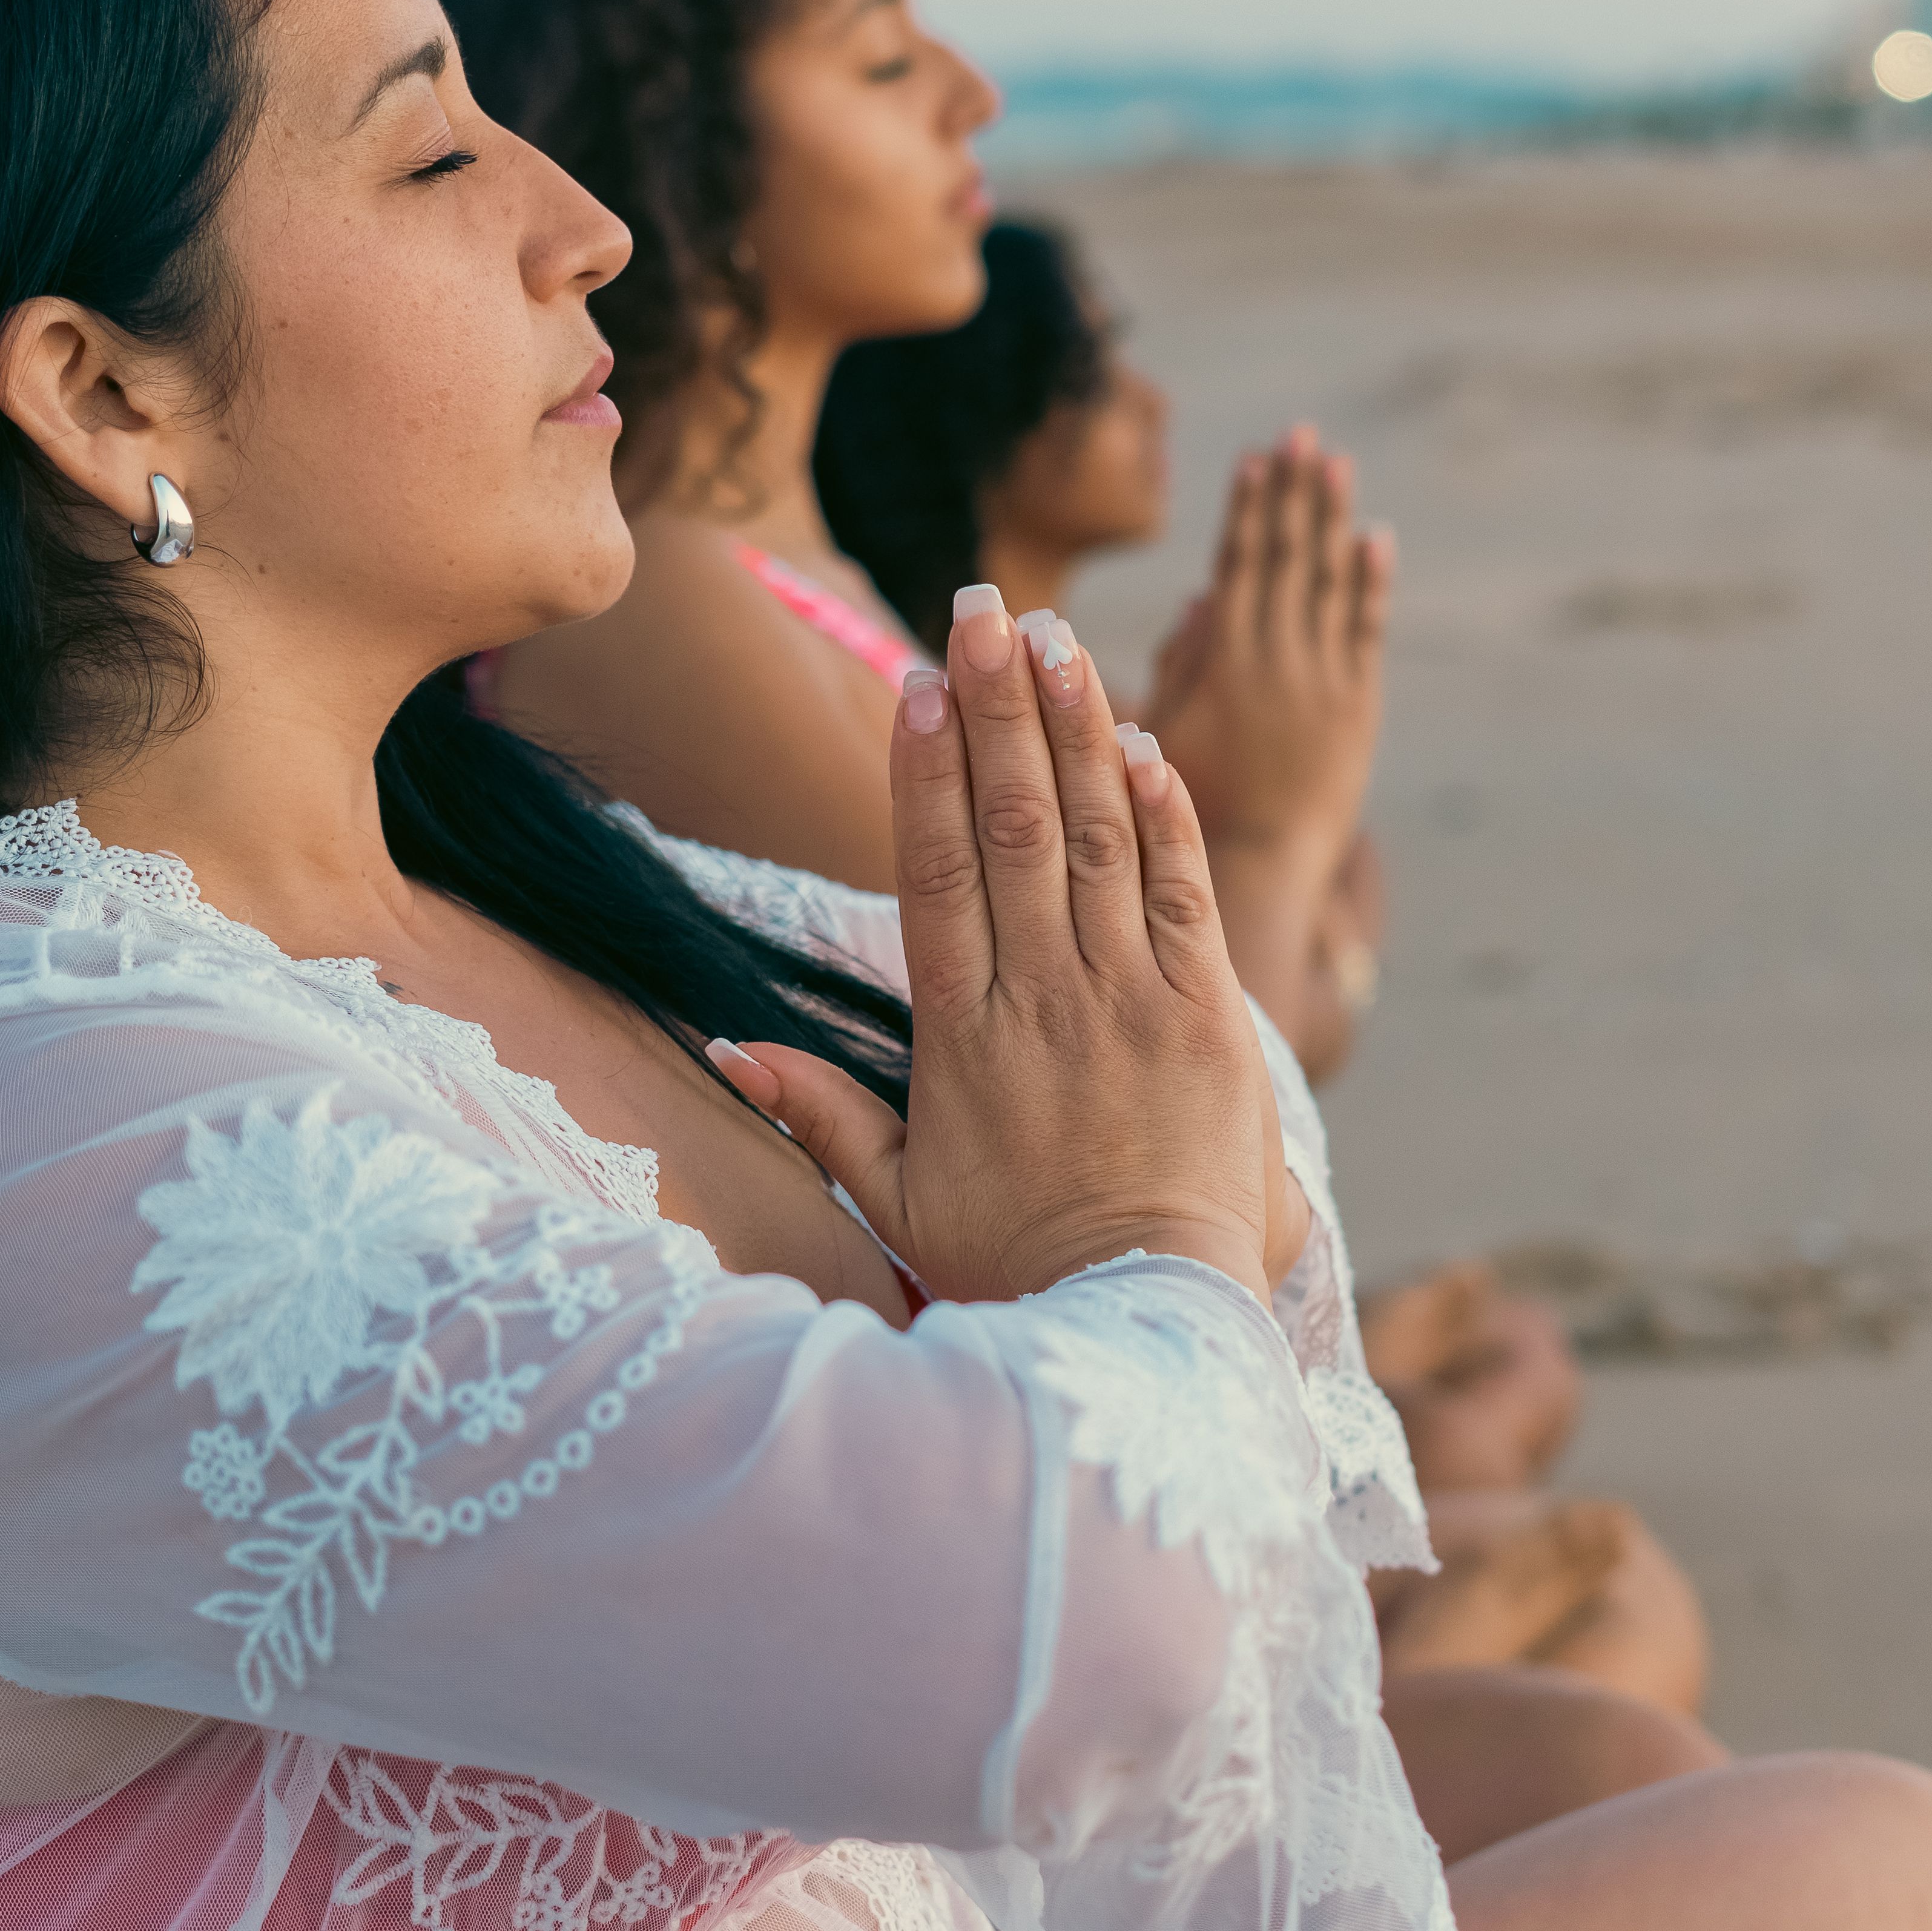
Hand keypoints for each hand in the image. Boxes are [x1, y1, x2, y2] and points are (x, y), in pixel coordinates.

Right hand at [715, 590, 1276, 1305]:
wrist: (1143, 1324)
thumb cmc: (1016, 1265)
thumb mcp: (896, 1199)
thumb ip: (816, 1113)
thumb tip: (723, 1050)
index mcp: (961, 1037)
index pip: (936, 873)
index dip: (925, 771)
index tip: (919, 683)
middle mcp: (1044, 1001)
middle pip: (1014, 826)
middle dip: (1000, 707)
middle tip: (984, 606)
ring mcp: (1130, 1003)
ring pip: (1098, 837)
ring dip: (1076, 728)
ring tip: (1056, 636)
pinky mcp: (1208, 1017)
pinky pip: (1185, 892)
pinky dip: (1164, 812)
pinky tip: (1142, 740)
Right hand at [1143, 424, 1390, 874]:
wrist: (1259, 866)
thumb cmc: (1189, 806)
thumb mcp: (1159, 732)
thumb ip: (1181, 661)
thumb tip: (1202, 595)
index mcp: (1225, 661)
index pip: (1239, 565)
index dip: (1249, 508)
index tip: (1256, 457)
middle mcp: (1278, 659)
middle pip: (1289, 559)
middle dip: (1294, 493)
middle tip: (1302, 436)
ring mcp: (1324, 681)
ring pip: (1330, 583)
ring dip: (1332, 519)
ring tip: (1336, 464)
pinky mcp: (1357, 707)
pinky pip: (1365, 630)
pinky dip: (1370, 582)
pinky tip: (1373, 538)